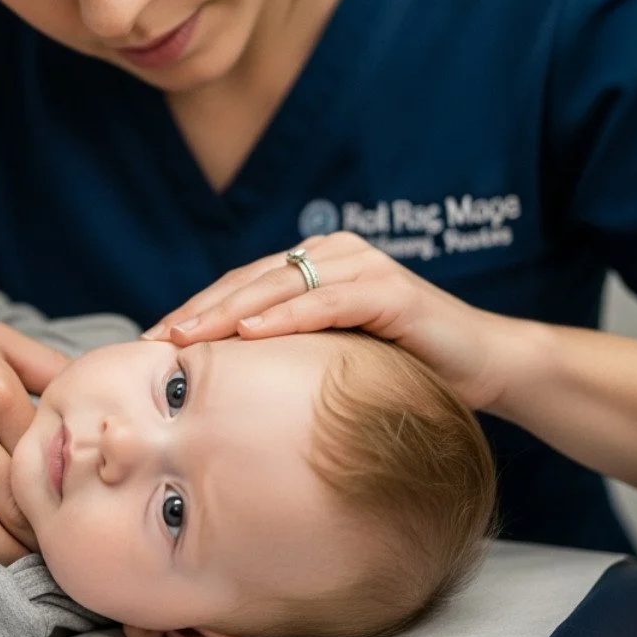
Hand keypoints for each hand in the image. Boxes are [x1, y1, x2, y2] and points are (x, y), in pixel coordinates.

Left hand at [145, 232, 519, 411]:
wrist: (485, 366)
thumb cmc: (406, 367)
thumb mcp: (333, 356)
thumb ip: (290, 351)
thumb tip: (220, 382)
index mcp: (317, 264)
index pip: (241, 284)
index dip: (195, 310)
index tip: (151, 342)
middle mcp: (336, 254)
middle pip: (250, 280)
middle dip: (198, 312)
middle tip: (154, 341)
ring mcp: (363, 267)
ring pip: (279, 286)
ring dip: (228, 312)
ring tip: (186, 337)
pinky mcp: (390, 290)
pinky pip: (326, 302)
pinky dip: (286, 317)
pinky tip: (250, 334)